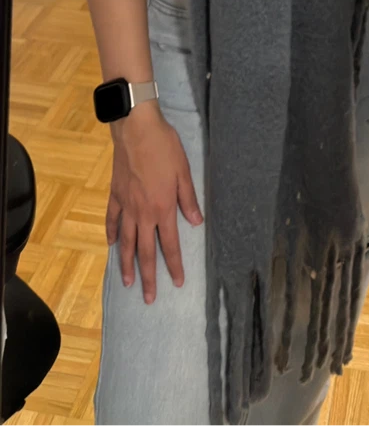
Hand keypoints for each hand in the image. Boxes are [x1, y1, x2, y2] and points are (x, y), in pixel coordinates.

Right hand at [107, 103, 202, 303]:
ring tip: (127, 283)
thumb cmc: (164, 147)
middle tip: (148, 298)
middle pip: (146, 251)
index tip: (177, 282)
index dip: (175, 265)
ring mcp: (126, 206)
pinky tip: (113, 245)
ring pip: (127, 242)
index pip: (170, 244)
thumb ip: (189, 199)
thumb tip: (197, 223)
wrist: (137, 130)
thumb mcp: (184, 172)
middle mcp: (143, 213)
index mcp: (163, 208)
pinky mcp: (115, 195)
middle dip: (148, 277)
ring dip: (128, 264)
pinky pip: (112, 220)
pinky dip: (112, 234)